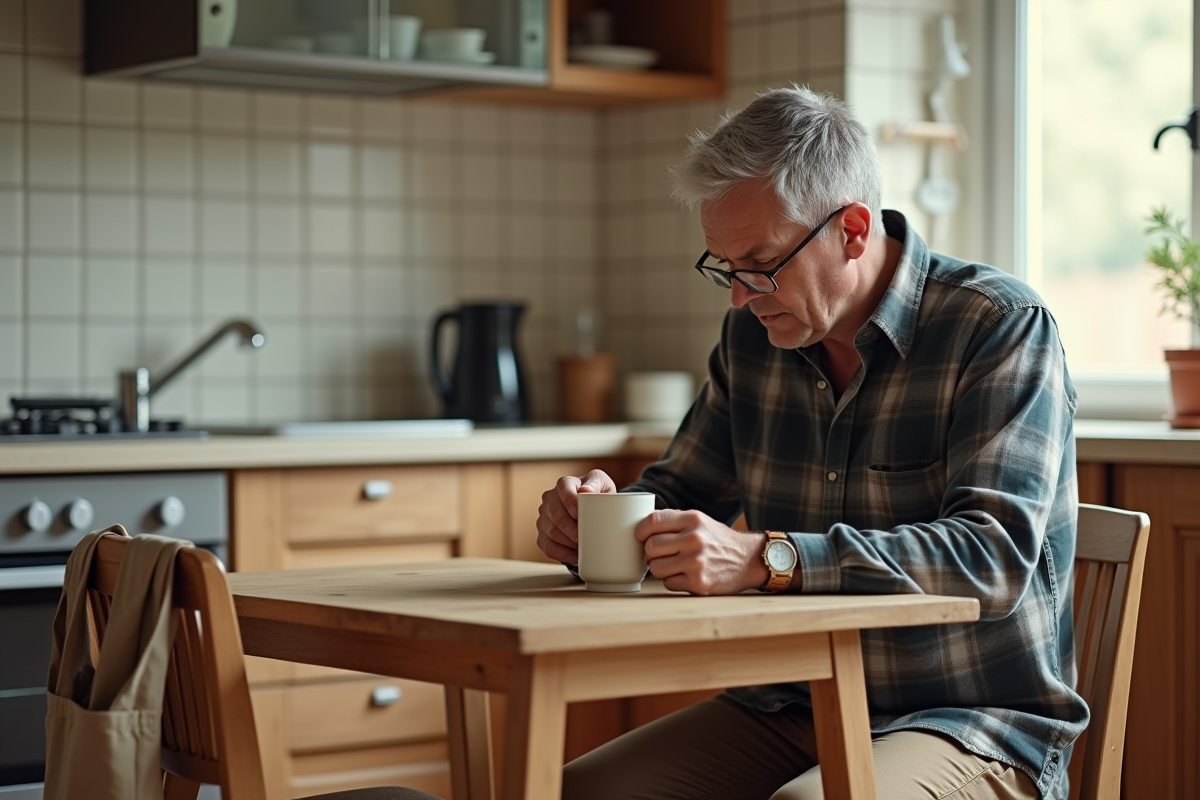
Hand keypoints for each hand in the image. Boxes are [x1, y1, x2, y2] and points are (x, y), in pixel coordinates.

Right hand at [536, 469, 616, 563]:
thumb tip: (585, 491)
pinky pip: (547, 546)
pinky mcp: (543, 534)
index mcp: (565, 483)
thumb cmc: (598, 495)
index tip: (579, 514)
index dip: (570, 502)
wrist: (593, 509)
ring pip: (550, 531)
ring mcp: (544, 517)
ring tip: (583, 547)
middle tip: (584, 537)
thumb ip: (596, 483)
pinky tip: (575, 556)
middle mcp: (550, 498)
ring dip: (567, 542)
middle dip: (569, 528)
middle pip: (555, 513)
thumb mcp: (603, 484)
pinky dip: (562, 553)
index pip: (564, 489)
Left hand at [636, 510, 768, 594]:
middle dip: (650, 553)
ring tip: (672, 565)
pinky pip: (668, 583)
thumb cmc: (717, 540)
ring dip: (659, 568)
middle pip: (650, 547)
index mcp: (693, 519)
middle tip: (659, 554)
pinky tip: (684, 575)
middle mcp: (694, 539)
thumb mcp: (699, 520)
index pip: (652, 521)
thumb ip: (673, 520)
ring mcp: (696, 562)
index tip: (640, 537)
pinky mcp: (699, 583)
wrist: (748, 560)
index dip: (640, 531)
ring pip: (655, 568)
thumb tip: (641, 525)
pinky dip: (672, 581)